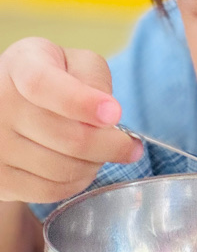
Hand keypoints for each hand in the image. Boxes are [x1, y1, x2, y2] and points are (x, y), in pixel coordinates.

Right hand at [0, 37, 140, 203]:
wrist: (8, 106)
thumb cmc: (53, 79)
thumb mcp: (73, 62)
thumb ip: (93, 77)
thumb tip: (107, 113)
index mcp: (22, 67)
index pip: (44, 86)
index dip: (82, 102)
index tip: (114, 114)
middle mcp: (1, 104)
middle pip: (70, 137)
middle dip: (112, 144)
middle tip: (128, 145)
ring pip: (65, 168)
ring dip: (96, 164)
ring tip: (102, 152)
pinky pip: (50, 190)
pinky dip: (77, 182)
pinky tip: (83, 167)